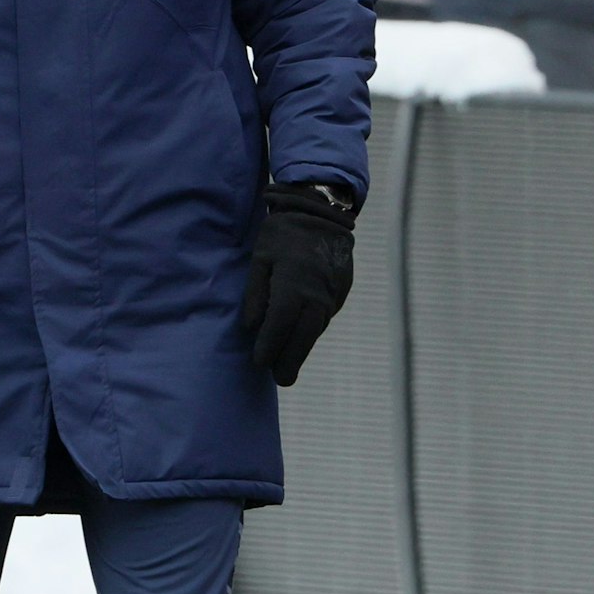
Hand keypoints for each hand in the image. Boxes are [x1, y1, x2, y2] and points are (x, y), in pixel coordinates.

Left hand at [242, 183, 356, 385]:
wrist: (321, 213)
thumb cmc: (282, 233)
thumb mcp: (260, 258)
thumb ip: (256, 293)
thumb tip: (251, 326)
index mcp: (293, 285)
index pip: (280, 325)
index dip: (270, 346)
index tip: (259, 363)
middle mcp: (316, 294)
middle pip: (303, 336)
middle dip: (291, 360)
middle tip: (281, 380)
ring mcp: (332, 294)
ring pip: (316, 329)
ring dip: (303, 348)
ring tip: (289, 365)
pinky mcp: (341, 291)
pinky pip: (324, 317)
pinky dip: (312, 330)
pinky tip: (302, 338)